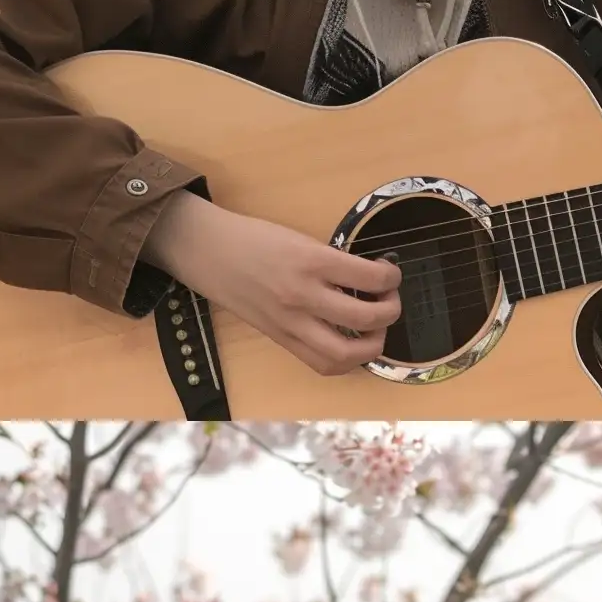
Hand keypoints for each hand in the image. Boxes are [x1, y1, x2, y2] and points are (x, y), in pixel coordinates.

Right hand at [143, 192, 401, 377]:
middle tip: (389, 300)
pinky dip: (345, 361)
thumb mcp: (299, 238)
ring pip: (346, 353)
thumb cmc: (254, 238)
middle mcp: (303, 296)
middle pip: (367, 319)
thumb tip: (369, 279)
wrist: (209, 252)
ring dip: (373, 346)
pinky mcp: (280, 339)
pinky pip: (321, 363)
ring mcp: (290, 323)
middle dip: (390, 311)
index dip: (392, 276)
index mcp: (311, 261)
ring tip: (376, 330)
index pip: (371, 277)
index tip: (390, 272)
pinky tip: (351, 346)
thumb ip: (332, 261)